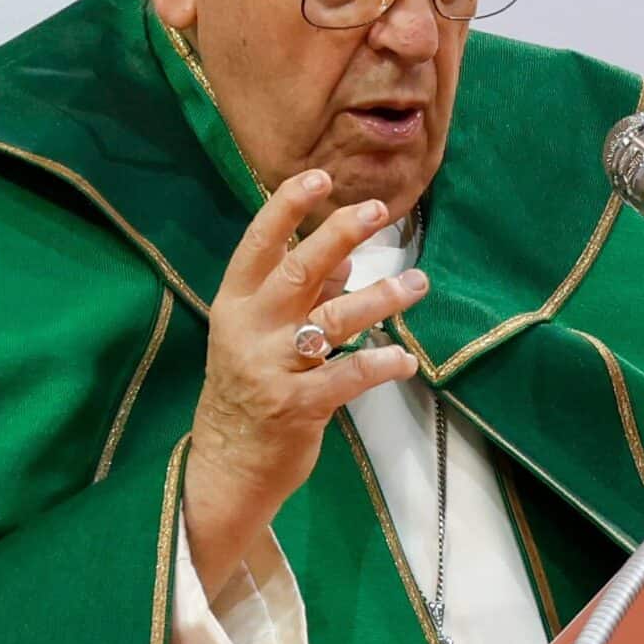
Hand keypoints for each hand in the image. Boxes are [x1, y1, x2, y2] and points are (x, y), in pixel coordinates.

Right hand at [185, 170, 425, 591]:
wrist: (227, 466)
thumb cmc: (250, 390)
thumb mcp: (261, 335)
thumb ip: (301, 295)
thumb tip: (344, 254)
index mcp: (235, 304)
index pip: (258, 244)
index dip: (287, 207)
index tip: (321, 176)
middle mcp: (249, 329)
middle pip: (298, 270)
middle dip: (339, 234)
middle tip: (378, 210)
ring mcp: (271, 367)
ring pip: (332, 320)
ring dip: (380, 299)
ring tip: (416, 285)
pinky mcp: (296, 406)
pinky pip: (346, 377)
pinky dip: (380, 366)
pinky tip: (405, 362)